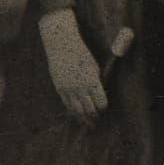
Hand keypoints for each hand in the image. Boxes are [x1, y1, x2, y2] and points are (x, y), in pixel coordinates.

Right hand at [39, 10, 106, 124]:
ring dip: (84, 115)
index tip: (104, 108)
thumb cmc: (81, 54)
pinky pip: (67, 104)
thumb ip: (96, 82)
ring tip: (88, 118)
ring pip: (77, 109)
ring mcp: (68, 89)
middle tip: (97, 117)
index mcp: (92, 81)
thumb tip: (98, 96)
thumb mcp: (94, 67)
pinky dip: (73, 109)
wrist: (62, 46)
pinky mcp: (59, 88)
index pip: (101, 102)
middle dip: (94, 114)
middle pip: (89, 109)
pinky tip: (77, 111)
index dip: (103, 107)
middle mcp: (80, 87)